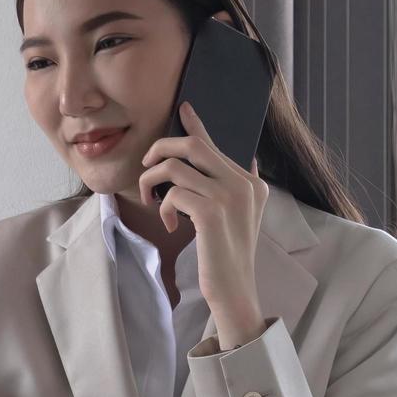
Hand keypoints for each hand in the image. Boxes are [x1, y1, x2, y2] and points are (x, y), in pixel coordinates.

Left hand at [138, 101, 269, 346]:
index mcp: (250, 182)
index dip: (195, 124)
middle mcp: (244, 184)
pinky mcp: (211, 213)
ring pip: (174, 167)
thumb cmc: (228, 254)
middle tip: (146, 167)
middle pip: (192, 145)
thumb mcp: (242, 216)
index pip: (215, 144)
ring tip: (153, 202)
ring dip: (152, 182)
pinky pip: (173, 194)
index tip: (183, 107)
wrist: (234, 289)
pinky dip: (164, 207)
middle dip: (160, 149)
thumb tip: (248, 159)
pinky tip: (171, 225)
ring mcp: (229, 197)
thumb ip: (239, 187)